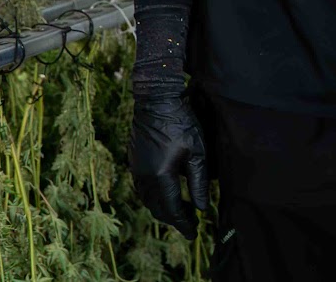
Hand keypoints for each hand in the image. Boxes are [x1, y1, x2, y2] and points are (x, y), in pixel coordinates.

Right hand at [130, 94, 209, 237]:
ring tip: (183, 210)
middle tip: (191, 224)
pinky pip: (143, 188)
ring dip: (164, 208)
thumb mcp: (197, 153)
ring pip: (148, 200)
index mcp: (160, 177)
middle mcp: (144, 178)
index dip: (184, 224)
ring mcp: (136, 170)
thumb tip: (202, 208)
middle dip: (175, 219)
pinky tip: (167, 193)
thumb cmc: (181, 123)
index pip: (172, 209)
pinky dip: (155, 196)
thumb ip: (198, 182)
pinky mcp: (134, 162)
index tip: (194, 234)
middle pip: (158, 208)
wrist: (156, 101)